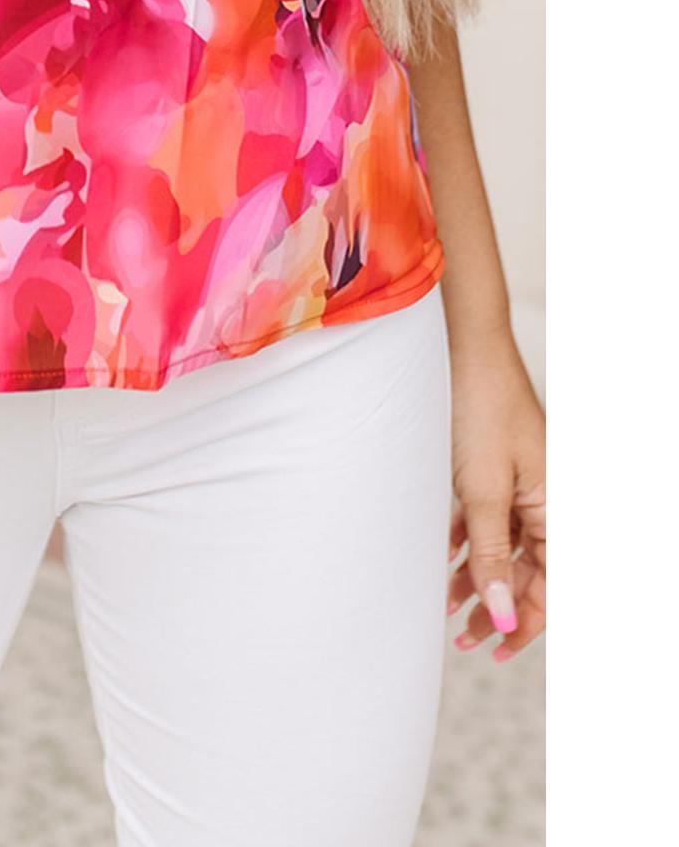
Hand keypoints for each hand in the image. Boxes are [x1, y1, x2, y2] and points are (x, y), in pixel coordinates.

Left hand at [445, 332, 545, 661]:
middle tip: (463, 638)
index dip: (527, 622)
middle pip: (525, 569)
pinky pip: (483, 518)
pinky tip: (442, 560)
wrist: (461, 348)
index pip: (550, 582)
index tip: (497, 652)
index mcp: (557, 507)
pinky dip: (465, 541)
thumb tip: (503, 617)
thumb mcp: (483, 491)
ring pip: (501, 546)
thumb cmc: (480, 410)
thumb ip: (490, 555)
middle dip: (496, 605)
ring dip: (475, 576)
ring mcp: (517, 482)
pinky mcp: (489, 468)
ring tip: (445, 605)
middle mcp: (543, 498)